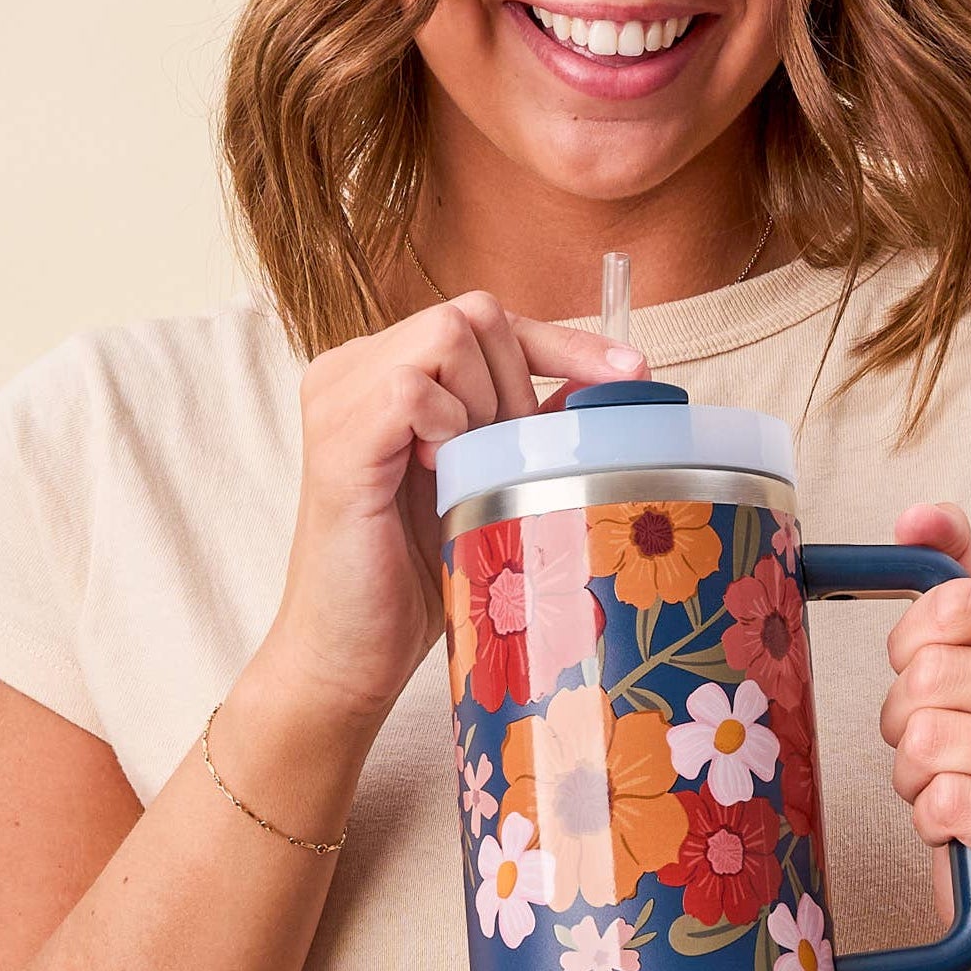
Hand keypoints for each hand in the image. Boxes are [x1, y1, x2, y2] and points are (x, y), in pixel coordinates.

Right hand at [259, 295, 648, 734]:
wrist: (350, 658)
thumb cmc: (414, 580)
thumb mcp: (488, 487)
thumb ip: (530, 430)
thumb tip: (607, 388)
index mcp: (383, 370)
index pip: (486, 319)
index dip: (565, 342)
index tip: (634, 374)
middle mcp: (352, 368)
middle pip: (474, 313)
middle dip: (518, 384)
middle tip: (507, 462)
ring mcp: (337, 396)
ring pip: (448, 335)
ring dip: (484, 405)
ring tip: (466, 472)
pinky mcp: (336, 438)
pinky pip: (413, 390)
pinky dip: (446, 428)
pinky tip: (437, 476)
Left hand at [879, 503, 970, 946]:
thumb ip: (956, 570)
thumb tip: (918, 516)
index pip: (953, 604)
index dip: (910, 642)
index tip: (924, 668)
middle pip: (932, 675)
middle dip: (905, 716)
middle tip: (937, 742)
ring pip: (929, 740)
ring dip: (913, 772)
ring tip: (952, 783)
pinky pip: (945, 801)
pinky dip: (931, 817)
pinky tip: (966, 825)